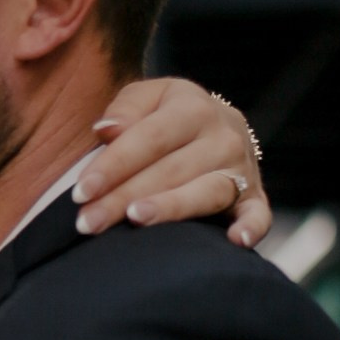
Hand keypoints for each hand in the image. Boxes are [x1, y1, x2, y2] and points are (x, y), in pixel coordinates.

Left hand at [77, 75, 267, 246]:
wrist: (215, 126)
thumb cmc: (167, 117)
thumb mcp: (146, 99)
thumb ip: (125, 109)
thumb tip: (107, 130)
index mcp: (194, 107)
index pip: (149, 137)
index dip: (113, 165)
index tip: (81, 191)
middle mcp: (224, 135)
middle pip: (170, 170)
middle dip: (124, 197)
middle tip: (88, 223)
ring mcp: (243, 168)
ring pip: (206, 192)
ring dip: (171, 208)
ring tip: (136, 220)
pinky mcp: (255, 196)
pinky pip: (259, 214)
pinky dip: (252, 227)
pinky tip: (236, 241)